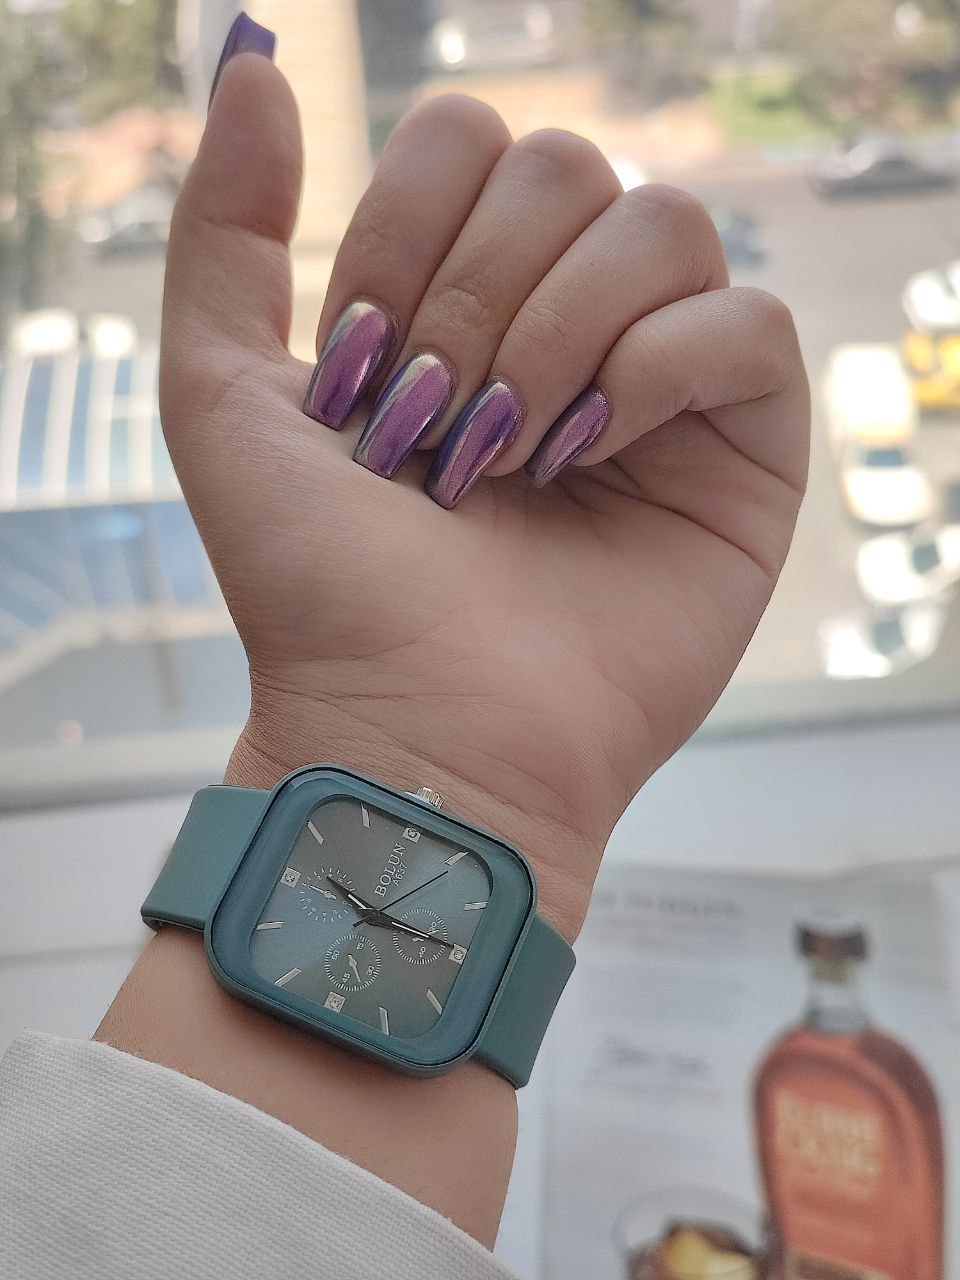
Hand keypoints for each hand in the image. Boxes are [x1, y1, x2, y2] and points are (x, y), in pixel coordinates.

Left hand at [161, 54, 808, 942]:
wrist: (416, 728)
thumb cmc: (321, 587)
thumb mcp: (221, 396)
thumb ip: (223, 230)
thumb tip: (257, 67)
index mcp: (461, 299)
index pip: (471, 142)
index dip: (404, 234)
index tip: (364, 371)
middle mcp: (567, 323)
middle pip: (569, 167)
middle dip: (477, 296)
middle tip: (439, 429)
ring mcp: (662, 384)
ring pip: (664, 225)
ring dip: (560, 333)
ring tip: (516, 456)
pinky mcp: (744, 449)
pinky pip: (747, 325)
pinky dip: (661, 370)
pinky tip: (594, 451)